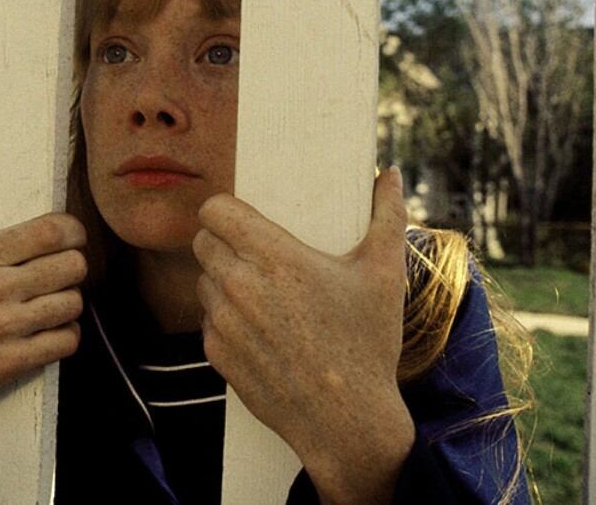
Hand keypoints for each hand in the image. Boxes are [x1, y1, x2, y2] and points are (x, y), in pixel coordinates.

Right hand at [0, 212, 85, 499]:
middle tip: (65, 272)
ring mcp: (3, 328)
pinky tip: (54, 332)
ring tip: (57, 302)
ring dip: (71, 303)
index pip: (48, 231)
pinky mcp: (11, 362)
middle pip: (71, 265)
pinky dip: (67, 336)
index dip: (72, 230)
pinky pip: (67, 340)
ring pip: (74, 303)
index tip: (72, 236)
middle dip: (75, 267)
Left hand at [193, 169, 413, 504]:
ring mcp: (224, 323)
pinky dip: (224, 319)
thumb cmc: (368, 345)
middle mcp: (240, 286)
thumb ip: (388, 217)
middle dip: (223, 241)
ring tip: (258, 290)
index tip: (241, 216)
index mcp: (276, 258)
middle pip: (202, 241)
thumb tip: (392, 175)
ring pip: (203, 281)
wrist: (347, 421)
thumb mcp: (385, 275)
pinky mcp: (217, 355)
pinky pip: (207, 320)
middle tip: (253, 252)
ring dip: (221, 279)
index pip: (215, 210)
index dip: (224, 209)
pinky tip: (257, 327)